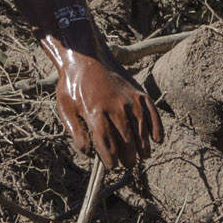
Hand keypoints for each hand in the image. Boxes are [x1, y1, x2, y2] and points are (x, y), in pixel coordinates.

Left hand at [15, 0, 162, 170]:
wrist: (85, 57)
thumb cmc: (72, 85)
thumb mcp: (65, 109)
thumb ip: (76, 132)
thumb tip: (87, 153)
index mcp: (95, 112)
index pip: (107, 143)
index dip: (110, 159)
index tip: (112, 166)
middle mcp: (116, 107)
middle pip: (126, 140)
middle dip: (128, 157)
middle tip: (127, 165)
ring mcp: (130, 99)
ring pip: (141, 129)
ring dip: (143, 147)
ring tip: (141, 157)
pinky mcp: (139, 93)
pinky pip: (152, 114)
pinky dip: (156, 128)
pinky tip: (156, 140)